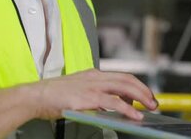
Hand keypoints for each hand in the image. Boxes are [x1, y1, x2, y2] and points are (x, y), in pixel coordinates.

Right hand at [28, 69, 157, 120]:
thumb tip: (111, 105)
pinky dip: (127, 109)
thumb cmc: (53, 96)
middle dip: (144, 91)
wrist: (36, 96)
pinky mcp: (88, 98)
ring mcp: (92, 86)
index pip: (122, 76)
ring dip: (141, 97)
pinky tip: (134, 115)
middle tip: (154, 102)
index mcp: (93, 74)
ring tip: (149, 108)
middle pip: (127, 79)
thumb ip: (96, 96)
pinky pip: (113, 102)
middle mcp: (95, 77)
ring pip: (124, 87)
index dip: (138, 86)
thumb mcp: (78, 91)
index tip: (146, 96)